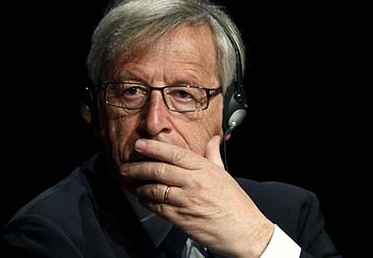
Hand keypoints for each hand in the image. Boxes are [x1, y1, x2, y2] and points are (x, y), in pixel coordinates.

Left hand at [120, 136, 273, 257]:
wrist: (246, 232)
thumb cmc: (236, 204)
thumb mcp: (225, 175)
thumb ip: (213, 155)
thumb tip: (212, 139)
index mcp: (205, 170)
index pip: (175, 154)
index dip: (153, 148)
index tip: (140, 145)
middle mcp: (195, 183)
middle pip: (160, 170)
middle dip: (139, 167)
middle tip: (127, 167)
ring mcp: (188, 201)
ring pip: (155, 189)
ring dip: (140, 186)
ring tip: (133, 183)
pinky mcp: (182, 219)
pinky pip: (158, 208)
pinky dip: (147, 202)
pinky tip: (143, 198)